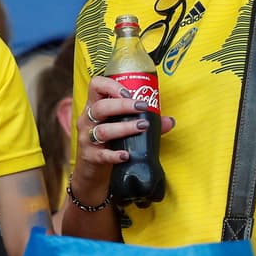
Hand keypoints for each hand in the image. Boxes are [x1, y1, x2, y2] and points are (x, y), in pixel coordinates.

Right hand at [71, 76, 174, 197]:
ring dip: (124, 127)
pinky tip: (126, 155)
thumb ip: (142, 121)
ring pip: (102, 130)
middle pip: (100, 107)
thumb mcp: (119, 128)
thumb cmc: (107, 142)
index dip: (111, 86)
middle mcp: (87, 120)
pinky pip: (102, 155)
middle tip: (143, 106)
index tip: (129, 92)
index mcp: (93, 107)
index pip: (95, 86)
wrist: (91, 170)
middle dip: (123, 105)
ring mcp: (87, 139)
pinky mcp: (90, 157)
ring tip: (143, 126)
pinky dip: (114, 155)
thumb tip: (169, 121)